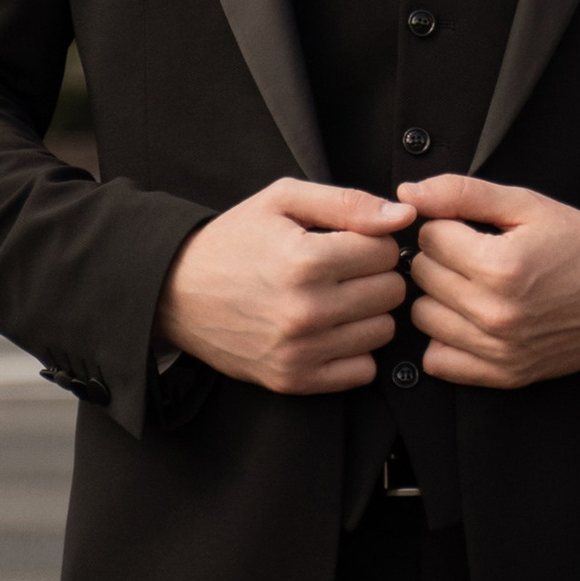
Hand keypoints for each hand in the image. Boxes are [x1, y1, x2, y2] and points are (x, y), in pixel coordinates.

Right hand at [155, 180, 409, 394]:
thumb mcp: (282, 200)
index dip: (374, 241)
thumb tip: (403, 215)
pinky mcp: (294, 380)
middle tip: (345, 268)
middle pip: (390, 293)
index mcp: (305, 260)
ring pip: (382, 331)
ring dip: (368, 312)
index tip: (352, 240)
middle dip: (374, 275)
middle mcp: (306, 310)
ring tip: (337, 296)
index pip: (385, 252)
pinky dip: (354, 350)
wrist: (176, 293)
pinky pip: (362, 371)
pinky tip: (331, 328)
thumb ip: (347, 202)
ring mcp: (300, 350)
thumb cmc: (233, 240)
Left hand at [399, 175, 579, 389]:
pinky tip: (469, 319)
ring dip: (440, 297)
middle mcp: (496, 313)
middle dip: (442, 258)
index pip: (428, 238)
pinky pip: (438, 361)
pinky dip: (445, 339)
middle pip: (423, 277)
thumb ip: (462, 193)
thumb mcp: (526, 204)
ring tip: (471, 285)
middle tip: (473, 254)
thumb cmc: (579, 245)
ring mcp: (499, 349)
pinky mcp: (504, 375)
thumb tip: (408, 193)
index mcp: (500, 266)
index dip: (446, 225)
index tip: (469, 229)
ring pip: (424, 317)